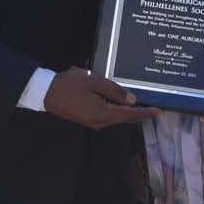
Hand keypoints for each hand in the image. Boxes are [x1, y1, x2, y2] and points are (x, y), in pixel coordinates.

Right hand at [44, 68, 158, 128]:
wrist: (45, 92)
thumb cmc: (70, 85)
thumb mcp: (94, 82)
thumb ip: (114, 91)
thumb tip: (132, 100)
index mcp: (103, 114)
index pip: (129, 115)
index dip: (145, 113)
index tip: (158, 111)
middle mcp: (100, 122)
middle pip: (123, 117)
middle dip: (137, 111)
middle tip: (151, 103)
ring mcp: (92, 121)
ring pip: (114, 115)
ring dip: (124, 108)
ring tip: (137, 99)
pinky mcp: (86, 118)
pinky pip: (105, 113)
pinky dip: (114, 106)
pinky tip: (117, 97)